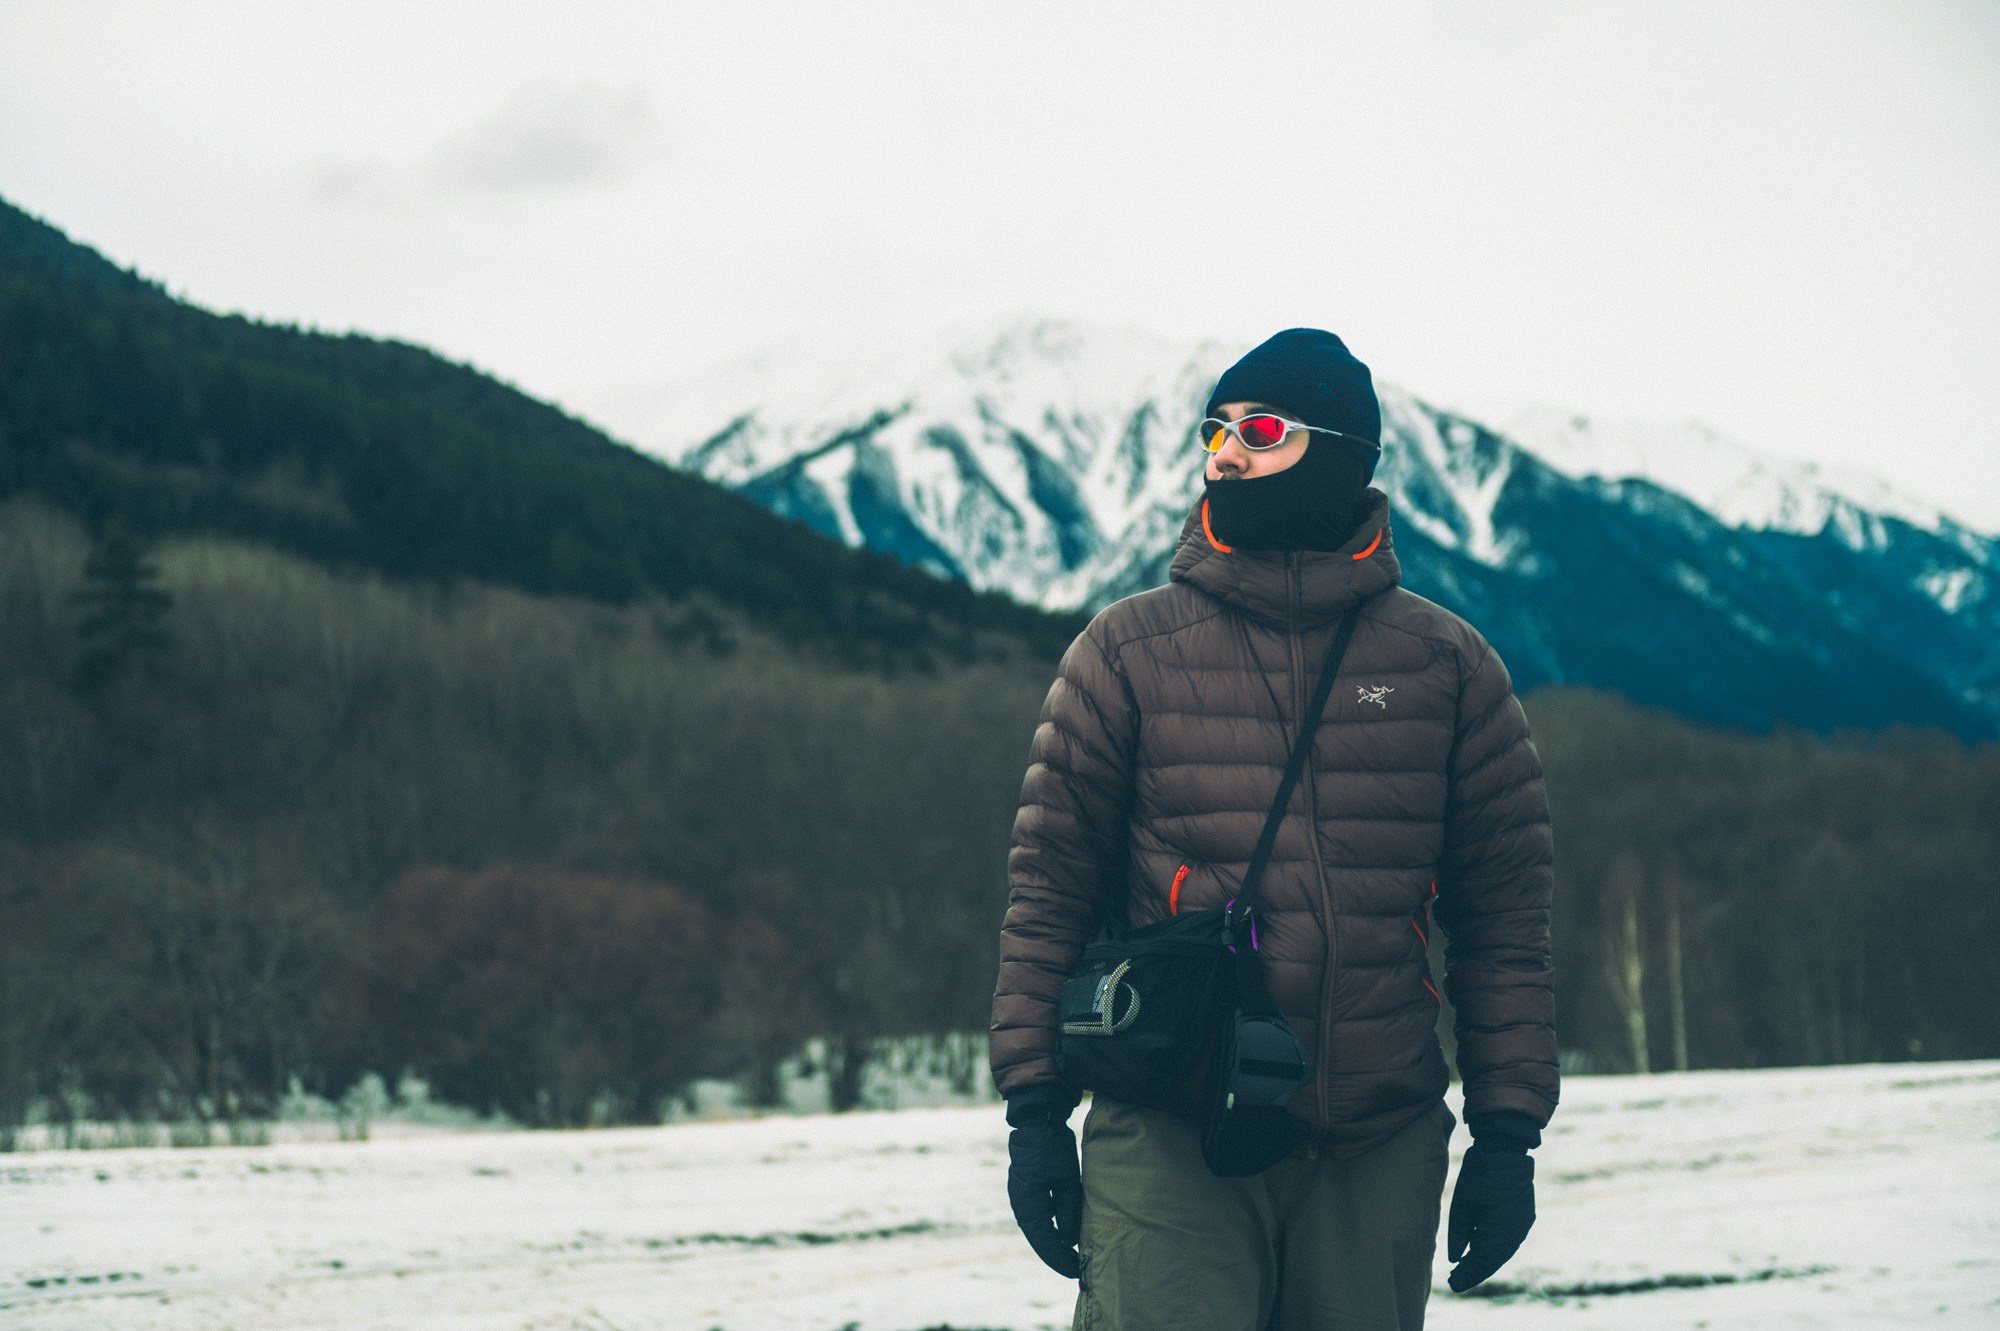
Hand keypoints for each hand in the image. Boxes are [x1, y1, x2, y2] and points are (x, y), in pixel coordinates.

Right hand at [1004, 1084, 1083, 1277]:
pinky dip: (1052, 1228)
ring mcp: (1023, 1196)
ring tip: (1074, 1256)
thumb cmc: (1052, 1148)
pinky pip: (1040, 1216)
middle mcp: (1022, 1204)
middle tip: (1078, 1269)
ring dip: (1055, 1243)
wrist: (1036, 1120)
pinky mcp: (1029, 1189)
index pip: (1045, 1241)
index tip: (1076, 1271)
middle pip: (1040, 1239)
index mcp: (1028, 1204)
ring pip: (1040, 1229)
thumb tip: (1071, 1240)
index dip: (1060, 1259)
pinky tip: (1066, 1234)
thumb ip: (1069, 1212)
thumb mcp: (1067, 1180)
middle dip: (1057, 1255)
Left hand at [1447, 1134, 1535, 1292]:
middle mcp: (1515, 1232)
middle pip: (1493, 1261)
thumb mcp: (1462, 1201)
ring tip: (1465, 1270)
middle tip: (1456, 1281)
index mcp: (1499, 1228)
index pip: (1481, 1261)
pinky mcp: (1525, 1218)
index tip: (1452, 1284)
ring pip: (1502, 1253)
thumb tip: (1456, 1259)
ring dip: (1485, 1262)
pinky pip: (1508, 1242)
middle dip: (1475, 1272)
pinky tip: (1481, 1253)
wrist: (1506, 1149)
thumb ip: (1458, 1233)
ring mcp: (1522, 1225)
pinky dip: (1494, 1250)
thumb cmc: (1480, 1172)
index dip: (1467, 1274)